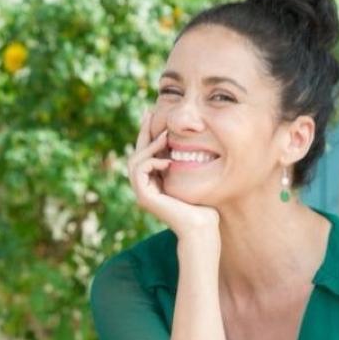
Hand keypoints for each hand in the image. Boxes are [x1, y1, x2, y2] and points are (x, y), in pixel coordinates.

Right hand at [127, 110, 219, 237]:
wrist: (202, 227)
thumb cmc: (204, 206)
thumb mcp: (194, 178)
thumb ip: (185, 163)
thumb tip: (190, 142)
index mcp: (155, 183)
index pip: (146, 154)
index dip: (149, 135)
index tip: (153, 115)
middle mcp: (146, 187)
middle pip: (136, 154)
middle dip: (143, 133)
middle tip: (150, 113)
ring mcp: (143, 193)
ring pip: (134, 161)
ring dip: (149, 146)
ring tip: (166, 137)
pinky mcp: (144, 197)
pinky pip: (140, 170)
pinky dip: (152, 161)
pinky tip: (169, 161)